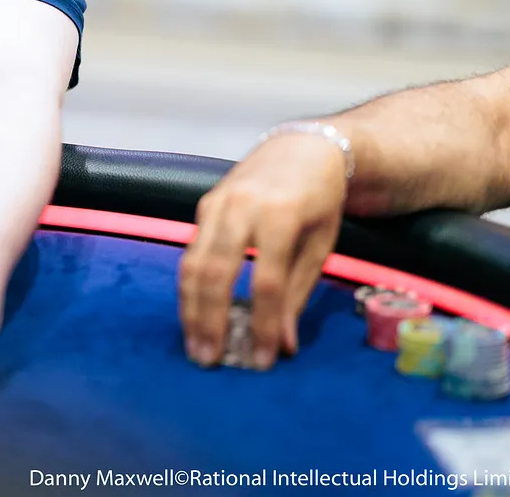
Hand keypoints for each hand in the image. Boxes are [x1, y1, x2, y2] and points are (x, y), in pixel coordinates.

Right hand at [178, 132, 348, 368]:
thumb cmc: (319, 201)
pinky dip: (189, 288)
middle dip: (210, 320)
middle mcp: (241, 208)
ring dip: (190, 308)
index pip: (266, 282)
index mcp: (281, 217)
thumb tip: (282, 345)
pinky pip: (190, 252)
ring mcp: (216, 204)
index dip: (262, 324)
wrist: (302, 149)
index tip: (261, 359)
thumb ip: (297, 294)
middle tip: (209, 360)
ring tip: (195, 345)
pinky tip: (193, 313)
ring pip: (192, 263)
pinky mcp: (203, 206)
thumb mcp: (321, 246)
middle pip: (216, 273)